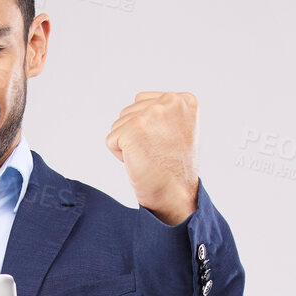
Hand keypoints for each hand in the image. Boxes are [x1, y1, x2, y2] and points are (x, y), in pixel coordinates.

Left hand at [105, 91, 199, 224]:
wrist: (175, 195)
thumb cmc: (175, 169)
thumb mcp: (180, 130)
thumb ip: (164, 112)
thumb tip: (140, 108)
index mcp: (184, 100)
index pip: (144, 102)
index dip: (147, 128)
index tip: (165, 145)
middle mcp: (170, 101)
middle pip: (129, 111)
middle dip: (136, 135)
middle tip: (156, 154)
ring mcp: (151, 113)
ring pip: (118, 124)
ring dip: (127, 145)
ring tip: (149, 158)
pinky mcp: (134, 128)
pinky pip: (111, 140)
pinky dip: (120, 156)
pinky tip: (140, 162)